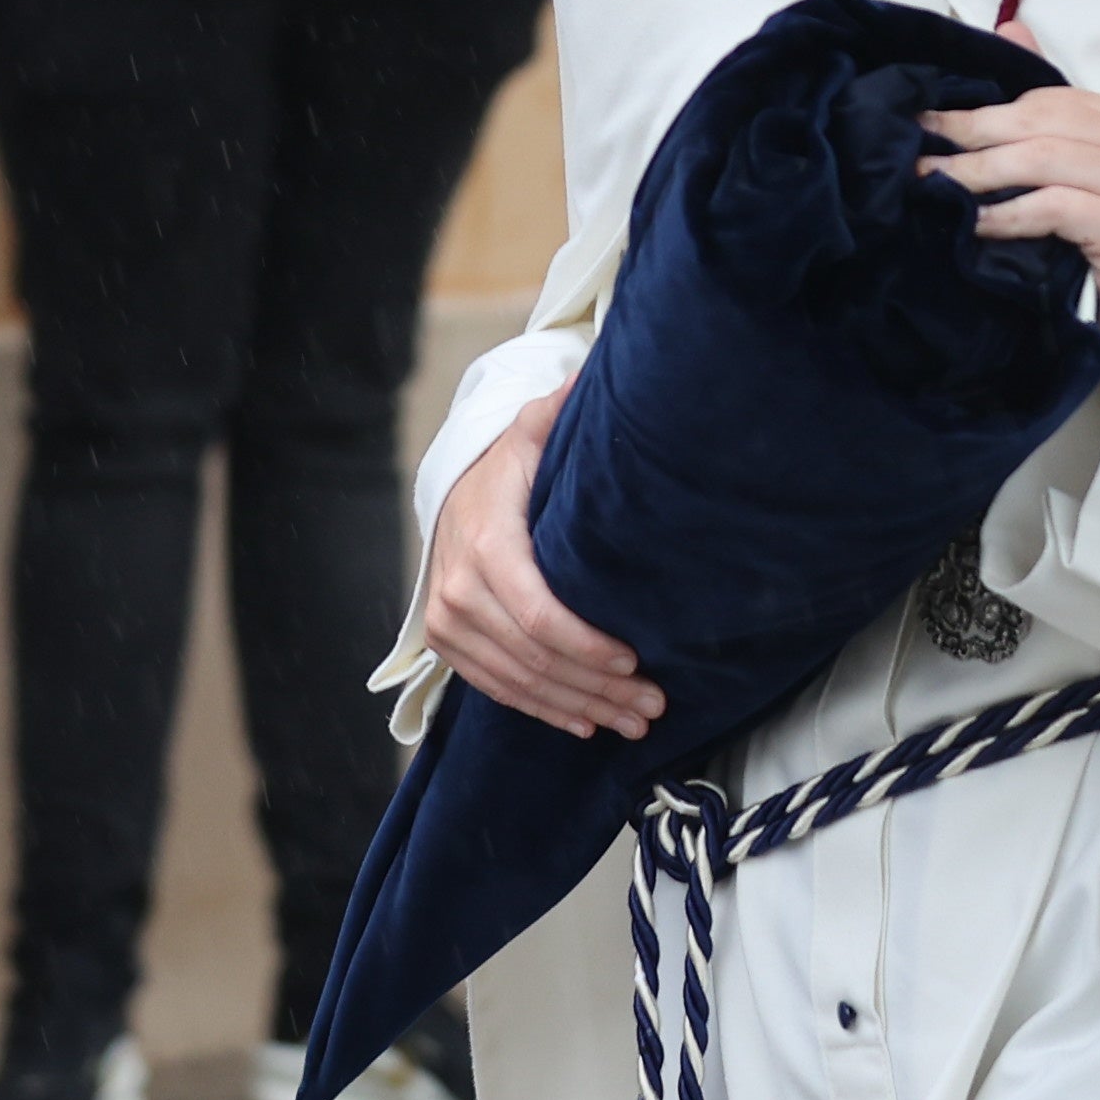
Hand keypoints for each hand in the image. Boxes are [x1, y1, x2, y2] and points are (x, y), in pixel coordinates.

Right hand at [421, 380, 660, 736]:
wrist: (450, 491)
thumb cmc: (508, 468)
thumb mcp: (532, 435)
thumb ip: (560, 415)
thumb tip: (594, 377)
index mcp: (486, 544)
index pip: (540, 616)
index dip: (588, 648)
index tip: (635, 660)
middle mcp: (458, 590)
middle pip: (536, 659)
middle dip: (598, 688)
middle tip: (654, 705)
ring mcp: (447, 622)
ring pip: (519, 683)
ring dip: (579, 708)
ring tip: (634, 721)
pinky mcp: (445, 643)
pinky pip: (496, 689)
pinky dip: (543, 710)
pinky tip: (585, 722)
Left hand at [928, 33, 1099, 363]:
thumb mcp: (1078, 166)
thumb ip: (1048, 105)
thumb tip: (1010, 29)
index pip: (1045, 102)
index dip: (983, 111)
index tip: (927, 121)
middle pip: (1039, 126)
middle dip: (970, 135)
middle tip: (919, 147)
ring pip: (1041, 161)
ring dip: (978, 173)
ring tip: (933, 183)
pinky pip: (1054, 206)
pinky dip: (1006, 213)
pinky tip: (973, 222)